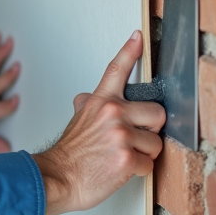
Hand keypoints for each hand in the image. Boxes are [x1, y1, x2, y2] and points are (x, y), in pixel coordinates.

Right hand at [31, 30, 165, 214]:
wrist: (58, 178)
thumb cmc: (70, 154)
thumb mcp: (78, 120)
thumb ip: (91, 106)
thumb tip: (88, 98)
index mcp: (100, 102)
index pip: (117, 69)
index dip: (130, 50)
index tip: (138, 36)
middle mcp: (112, 113)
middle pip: (157, 113)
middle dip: (151, 130)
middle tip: (134, 139)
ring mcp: (121, 135)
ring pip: (156, 143)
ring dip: (145, 155)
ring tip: (123, 157)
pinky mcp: (128, 158)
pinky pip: (150, 165)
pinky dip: (139, 172)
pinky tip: (121, 170)